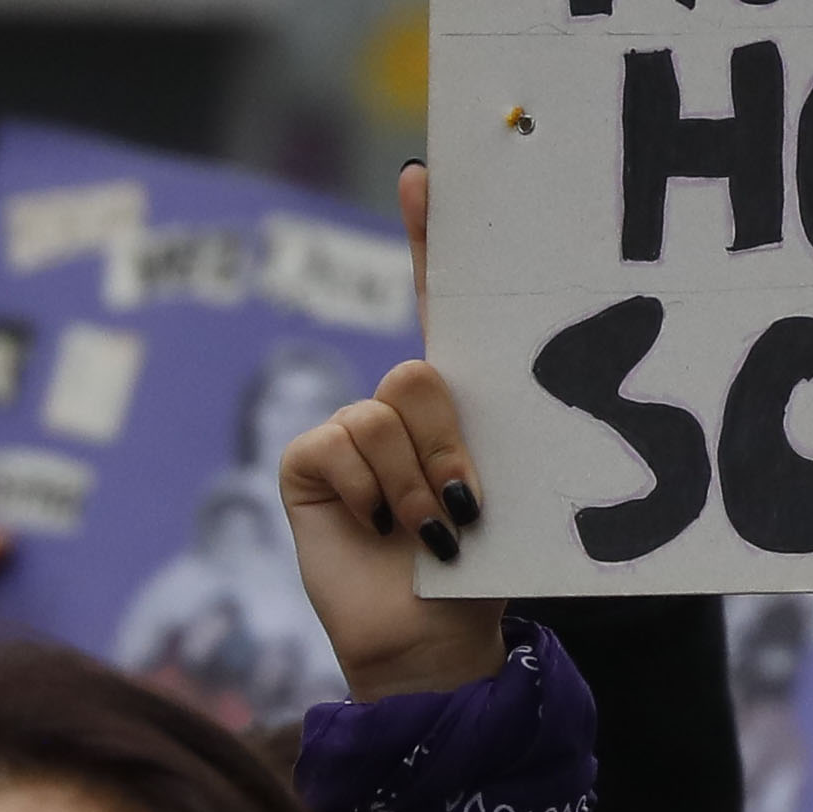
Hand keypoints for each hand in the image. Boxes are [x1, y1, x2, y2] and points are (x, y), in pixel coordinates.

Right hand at [283, 177, 502, 701]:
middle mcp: (396, 405)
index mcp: (453, 401)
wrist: (432, 636)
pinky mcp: (309, 459)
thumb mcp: (503, 490)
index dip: (429, 238)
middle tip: (464, 508)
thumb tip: (471, 406)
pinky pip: (343, 442)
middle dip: (449, 444)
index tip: (427, 175)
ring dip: (416, 484)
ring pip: (387, 414)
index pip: (439, 301)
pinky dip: (369, 492)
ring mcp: (349, 430)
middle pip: (422, 372)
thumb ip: (485, 436)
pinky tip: (376, 529)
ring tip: (427, 533)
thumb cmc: (482, 567)